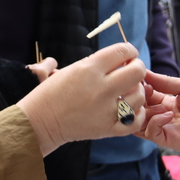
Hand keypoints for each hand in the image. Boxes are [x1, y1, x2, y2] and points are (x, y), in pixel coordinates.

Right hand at [18, 43, 145, 156]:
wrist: (39, 122)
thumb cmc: (52, 93)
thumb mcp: (71, 69)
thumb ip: (97, 63)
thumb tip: (121, 58)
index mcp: (88, 70)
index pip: (121, 51)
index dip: (129, 50)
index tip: (128, 54)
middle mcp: (100, 89)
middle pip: (136, 72)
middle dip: (138, 67)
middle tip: (132, 70)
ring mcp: (105, 111)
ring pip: (139, 96)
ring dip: (137, 91)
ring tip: (129, 91)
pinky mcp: (107, 129)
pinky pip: (135, 120)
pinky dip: (137, 113)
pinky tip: (130, 109)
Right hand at [136, 72, 179, 150]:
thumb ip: (162, 82)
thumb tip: (143, 73)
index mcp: (165, 105)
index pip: (143, 100)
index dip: (138, 90)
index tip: (137, 79)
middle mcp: (163, 119)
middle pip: (138, 113)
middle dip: (137, 100)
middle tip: (141, 89)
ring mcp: (166, 131)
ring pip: (140, 125)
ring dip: (144, 111)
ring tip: (155, 100)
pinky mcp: (172, 140)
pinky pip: (153, 133)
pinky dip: (155, 122)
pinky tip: (167, 113)